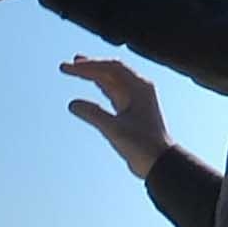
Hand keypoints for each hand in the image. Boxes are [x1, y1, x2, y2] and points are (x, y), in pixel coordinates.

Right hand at [60, 54, 169, 178]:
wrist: (159, 161)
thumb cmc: (142, 145)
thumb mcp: (115, 129)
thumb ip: (93, 114)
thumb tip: (73, 104)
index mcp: (139, 87)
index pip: (112, 68)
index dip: (90, 65)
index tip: (71, 66)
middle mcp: (139, 89)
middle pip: (111, 71)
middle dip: (89, 67)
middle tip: (68, 65)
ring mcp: (135, 99)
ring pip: (112, 80)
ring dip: (94, 74)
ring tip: (76, 69)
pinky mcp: (131, 109)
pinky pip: (114, 92)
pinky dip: (101, 87)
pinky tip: (92, 85)